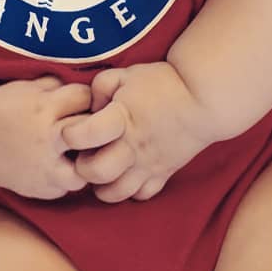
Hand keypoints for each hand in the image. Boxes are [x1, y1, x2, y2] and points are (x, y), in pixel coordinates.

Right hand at [0, 76, 91, 199]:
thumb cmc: (1, 109)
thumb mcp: (27, 87)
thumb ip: (56, 87)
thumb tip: (86, 88)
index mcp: (43, 108)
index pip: (85, 97)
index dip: (84, 96)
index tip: (79, 99)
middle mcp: (48, 139)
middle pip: (91, 129)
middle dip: (92, 124)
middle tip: (86, 122)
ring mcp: (47, 169)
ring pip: (89, 165)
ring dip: (87, 156)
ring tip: (80, 148)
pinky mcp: (45, 189)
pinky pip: (71, 185)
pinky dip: (72, 174)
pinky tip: (65, 164)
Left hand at [62, 63, 217, 202]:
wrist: (202, 98)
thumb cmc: (162, 82)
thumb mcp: (126, 74)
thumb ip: (100, 88)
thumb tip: (89, 108)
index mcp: (122, 118)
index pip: (85, 135)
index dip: (70, 134)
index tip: (69, 129)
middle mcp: (132, 147)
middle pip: (96, 173)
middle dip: (81, 166)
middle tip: (84, 153)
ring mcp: (148, 165)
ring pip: (115, 193)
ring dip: (101, 185)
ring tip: (101, 168)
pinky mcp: (162, 174)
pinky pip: (140, 196)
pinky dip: (129, 190)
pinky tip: (125, 174)